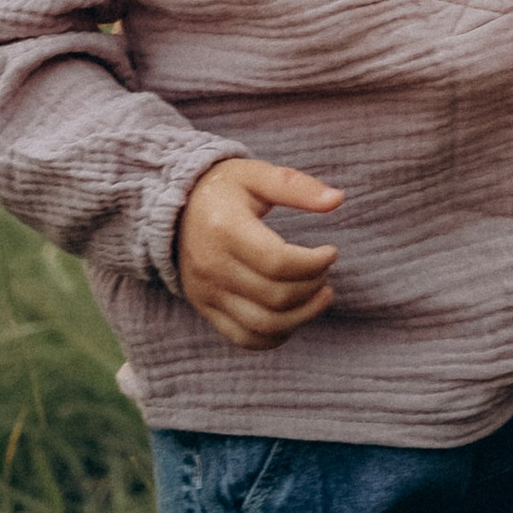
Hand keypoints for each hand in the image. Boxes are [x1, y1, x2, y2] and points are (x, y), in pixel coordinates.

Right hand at [175, 153, 343, 347]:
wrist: (175, 209)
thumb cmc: (223, 189)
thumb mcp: (257, 174)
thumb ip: (296, 187)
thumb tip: (337, 199)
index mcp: (225, 228)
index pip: (278, 262)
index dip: (314, 263)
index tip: (331, 252)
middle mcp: (212, 266)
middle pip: (276, 296)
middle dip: (313, 286)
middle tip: (324, 270)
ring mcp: (206, 292)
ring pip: (264, 325)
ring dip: (303, 316)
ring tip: (321, 294)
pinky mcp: (205, 308)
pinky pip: (245, 338)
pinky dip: (276, 336)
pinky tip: (294, 316)